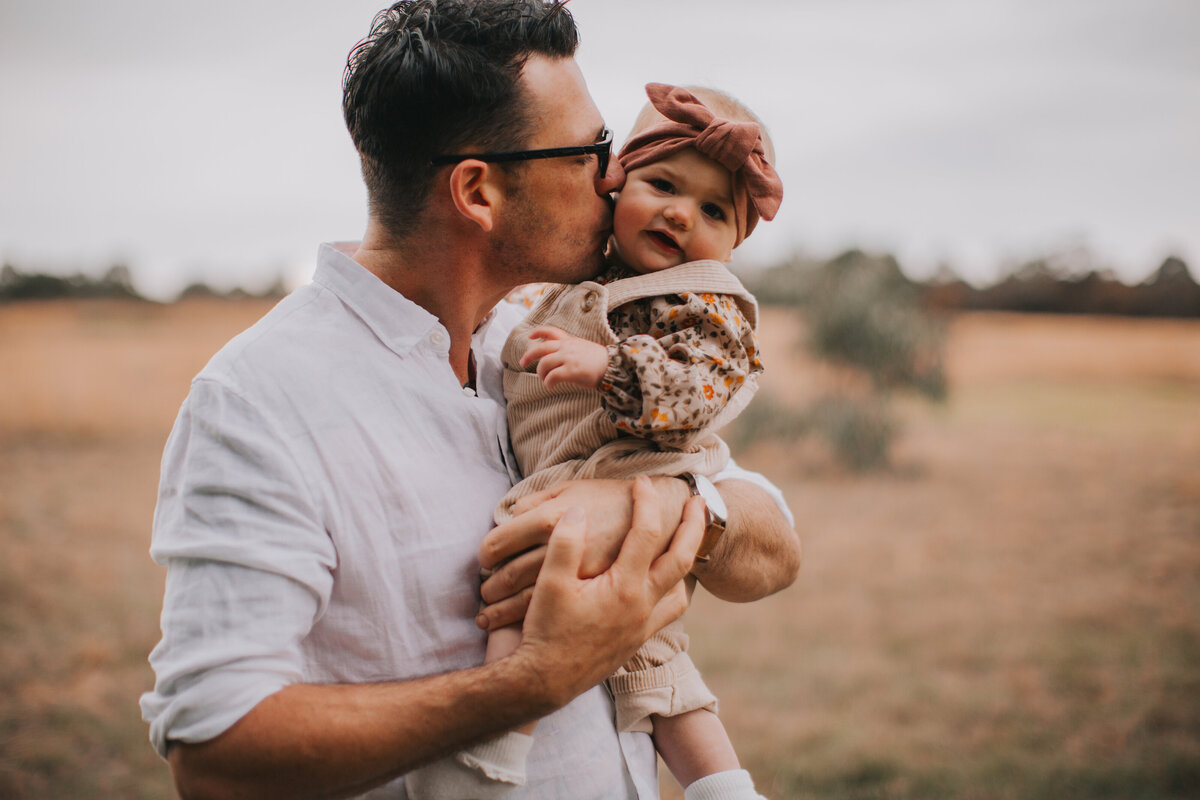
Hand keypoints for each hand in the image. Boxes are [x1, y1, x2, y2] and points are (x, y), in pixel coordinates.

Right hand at [511, 476, 704, 704]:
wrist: (544, 682)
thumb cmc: (545, 631)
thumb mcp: (550, 583)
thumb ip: (565, 542)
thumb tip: (578, 510)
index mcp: (624, 588)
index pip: (645, 533)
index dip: (646, 503)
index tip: (642, 482)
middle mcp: (642, 606)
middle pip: (681, 558)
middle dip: (693, 527)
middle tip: (698, 502)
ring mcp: (642, 626)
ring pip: (679, 590)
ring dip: (685, 562)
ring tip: (685, 543)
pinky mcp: (636, 641)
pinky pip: (666, 613)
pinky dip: (670, 593)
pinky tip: (658, 585)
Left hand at [520, 326, 609, 389]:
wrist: (614, 367)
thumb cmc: (600, 361)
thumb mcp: (584, 348)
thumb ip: (571, 349)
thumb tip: (560, 357)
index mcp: (570, 341)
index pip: (552, 332)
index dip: (538, 332)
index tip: (530, 336)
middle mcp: (567, 347)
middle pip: (541, 348)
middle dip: (529, 355)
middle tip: (522, 363)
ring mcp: (568, 358)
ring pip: (544, 364)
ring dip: (541, 373)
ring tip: (545, 380)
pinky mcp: (571, 371)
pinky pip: (552, 377)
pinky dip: (548, 382)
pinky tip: (550, 386)